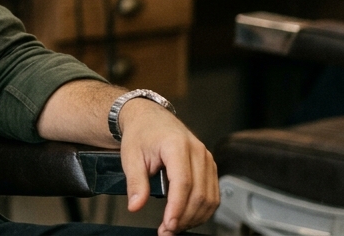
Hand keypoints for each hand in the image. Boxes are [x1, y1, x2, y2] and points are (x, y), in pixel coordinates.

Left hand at [117, 100, 218, 235]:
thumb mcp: (130, 156)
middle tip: (168, 231)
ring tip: (176, 227)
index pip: (183, 182)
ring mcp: (206, 158)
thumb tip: (136, 205)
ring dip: (195, 217)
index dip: (177, 207)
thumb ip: (136, 182)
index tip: (168, 224)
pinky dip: (203, 210)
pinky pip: (213, 193)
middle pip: (199, 193)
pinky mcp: (209, 165)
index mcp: (176, 145)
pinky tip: (187, 217)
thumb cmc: (141, 134)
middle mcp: (197, 151)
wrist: (150, 118)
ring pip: (210, 197)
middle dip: (185, 217)